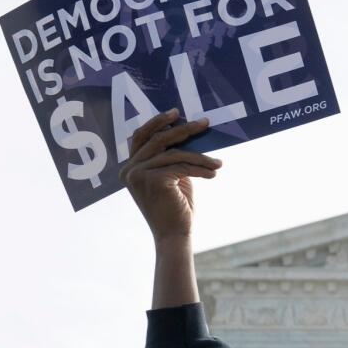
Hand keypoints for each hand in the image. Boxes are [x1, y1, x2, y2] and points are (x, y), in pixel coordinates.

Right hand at [119, 109, 221, 242]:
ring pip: (175, 154)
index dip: (157, 122)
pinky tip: (214, 172)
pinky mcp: (154, 180)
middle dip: (183, 129)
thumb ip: (170, 157)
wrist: (174, 235)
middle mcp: (129, 169)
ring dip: (200, 157)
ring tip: (218, 163)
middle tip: (205, 123)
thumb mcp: (171, 177)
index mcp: (130, 168)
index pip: (141, 137)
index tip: (176, 112)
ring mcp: (138, 174)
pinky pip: (182, 166)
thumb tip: (187, 131)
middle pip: (158, 140)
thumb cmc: (175, 207)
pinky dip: (201, 168)